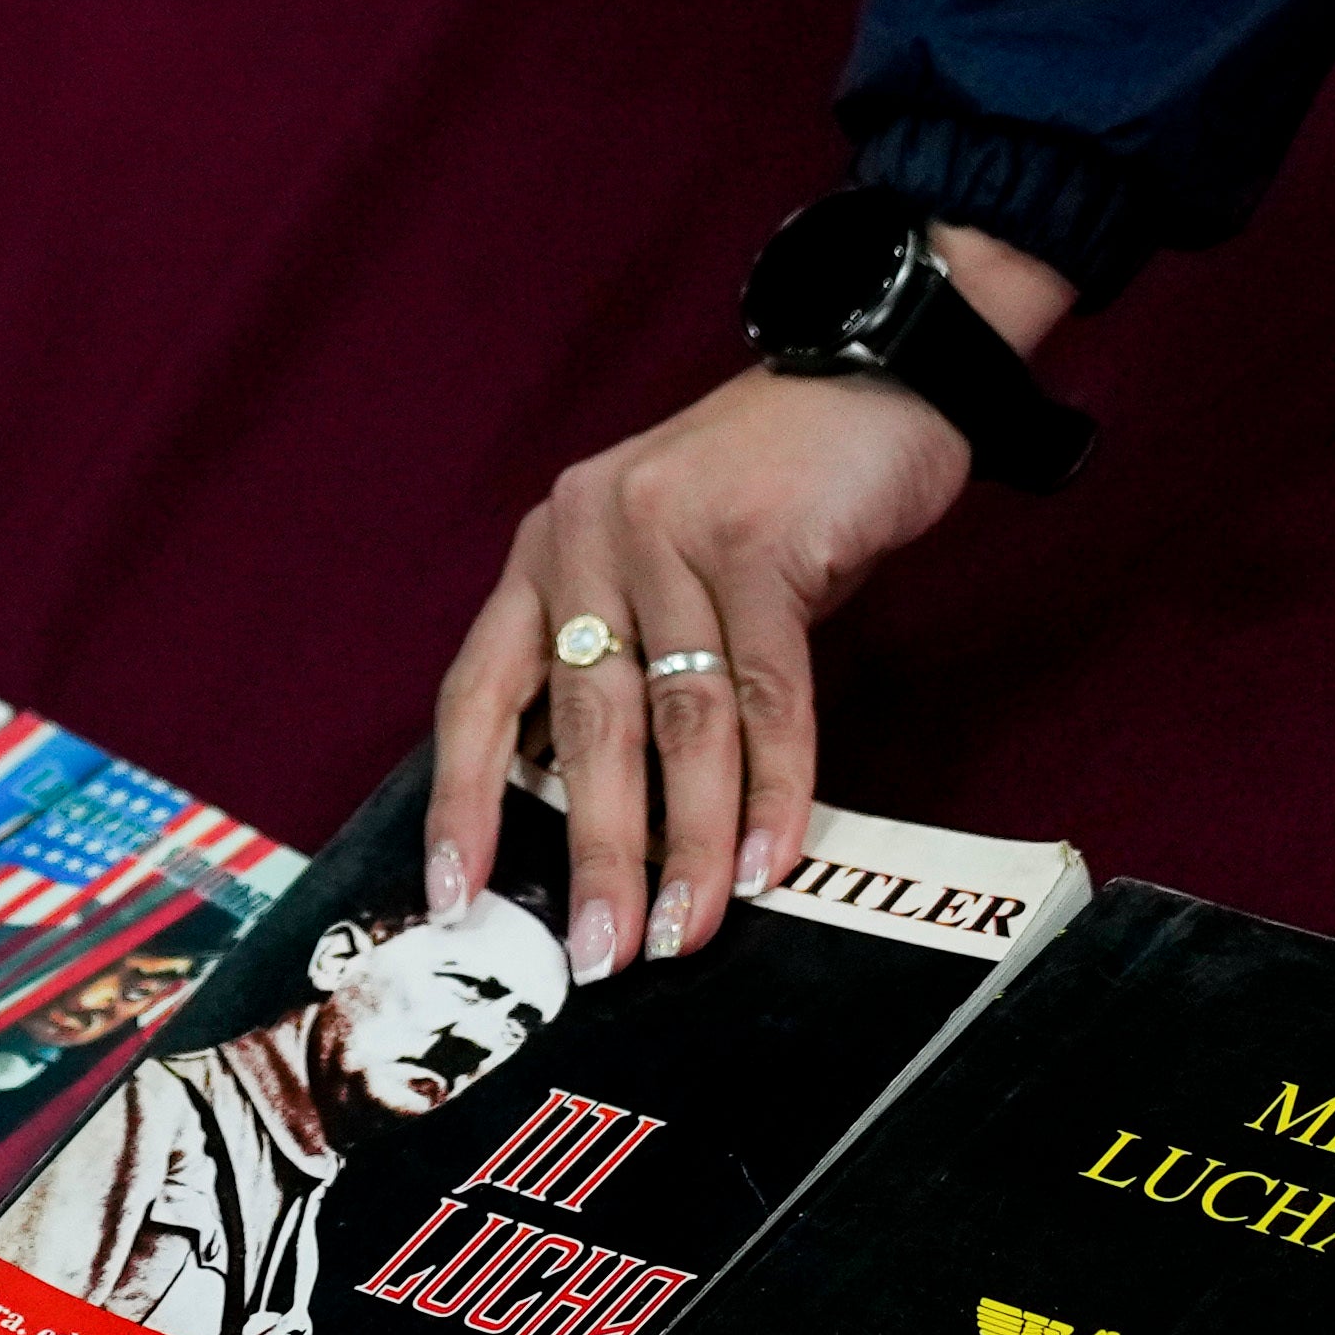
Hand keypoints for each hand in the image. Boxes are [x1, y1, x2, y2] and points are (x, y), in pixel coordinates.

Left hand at [429, 284, 1055, 979]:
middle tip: (602, 957)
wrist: (879, 377)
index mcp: (548, 550)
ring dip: (687, 844)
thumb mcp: (672, 567)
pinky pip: (765, 694)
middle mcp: (587, 534)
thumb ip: (634, 663)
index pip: (477, 689)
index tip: (455, 895)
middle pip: (582, 723)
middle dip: (596, 855)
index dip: (463, 797)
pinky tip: (769, 859)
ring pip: (677, 721)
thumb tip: (614, 825)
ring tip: (689, 933)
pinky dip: (773, 787)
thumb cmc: (774, 496)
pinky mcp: (759, 542)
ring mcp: (670, 531)